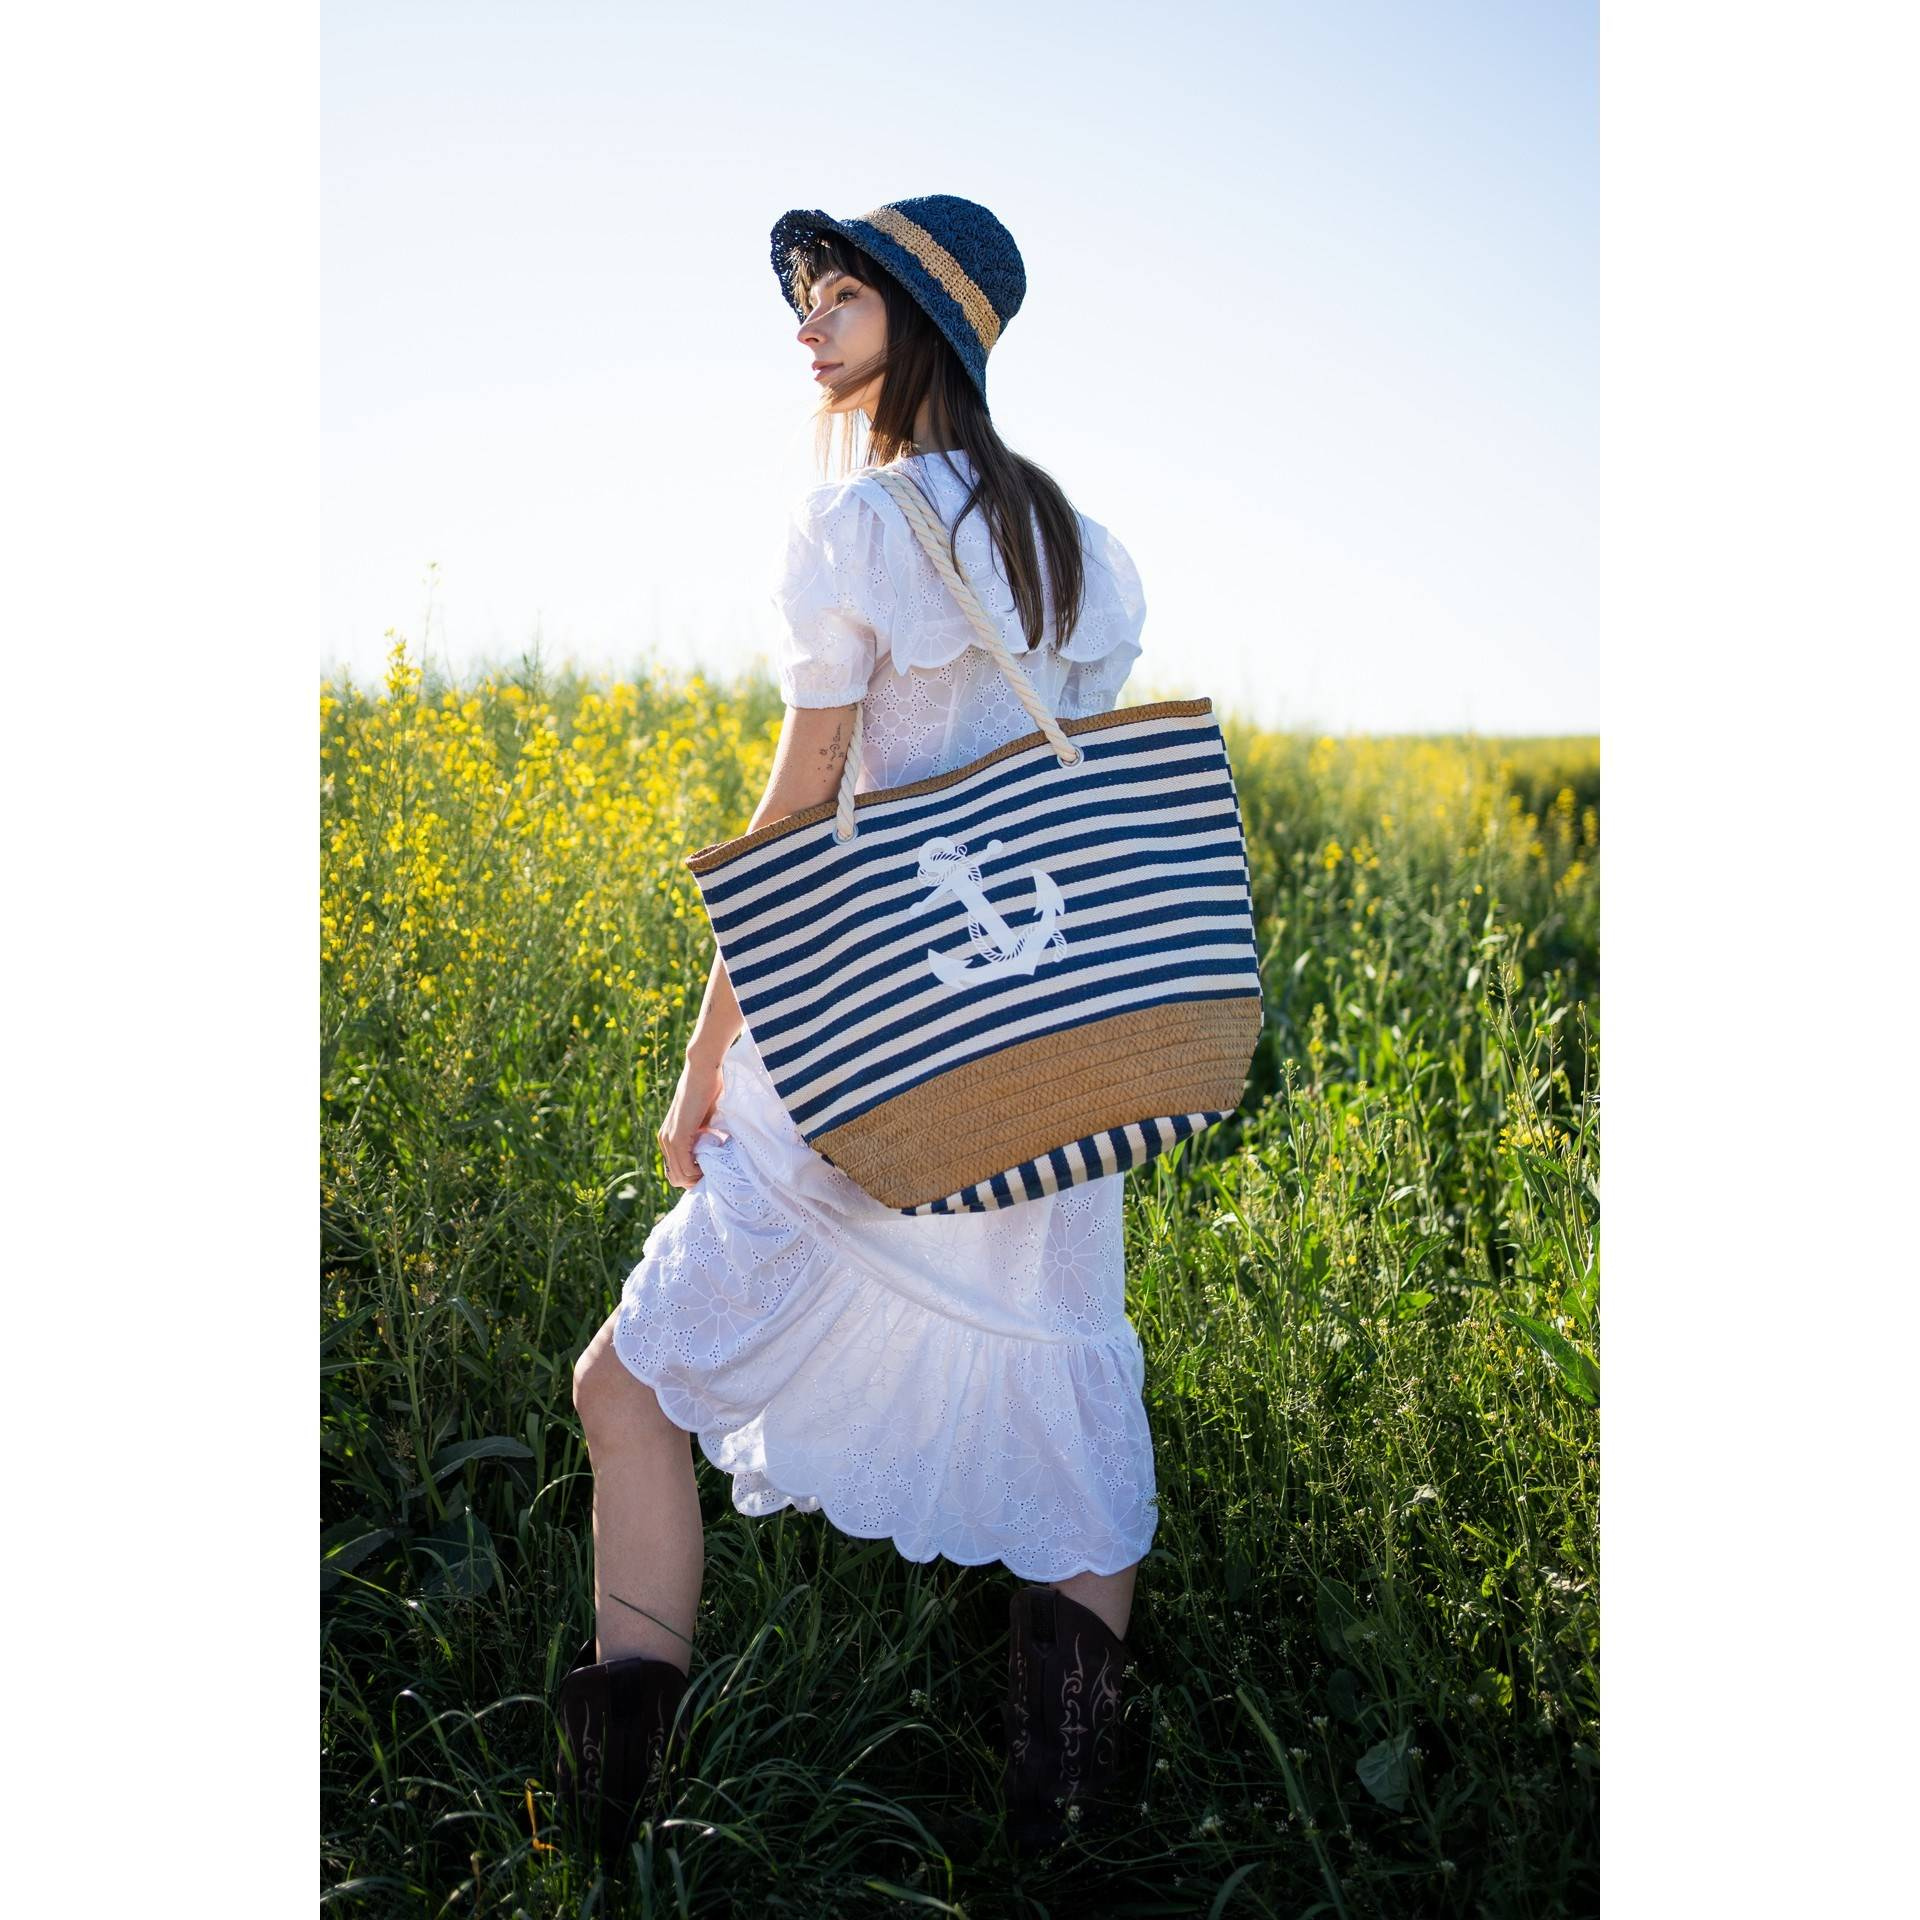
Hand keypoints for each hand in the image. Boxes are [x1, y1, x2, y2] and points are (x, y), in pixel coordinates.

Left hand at [658, 1051, 725, 1188]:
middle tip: (715, 1173)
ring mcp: (668, 1139)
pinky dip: (699, 1171)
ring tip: (716, 1168)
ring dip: (699, 1177)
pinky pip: (685, 1167)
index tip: (713, 1171)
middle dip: (696, 1180)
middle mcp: (664, 1140)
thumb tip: (718, 1155)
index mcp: (669, 1137)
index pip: (676, 1171)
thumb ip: (705, 1138)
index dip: (694, 1176)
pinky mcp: (677, 1137)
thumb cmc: (709, 1091)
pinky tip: (713, 1164)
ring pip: (680, 1176)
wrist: (703, 1071)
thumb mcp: (706, 1122)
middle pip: (676, 1178)